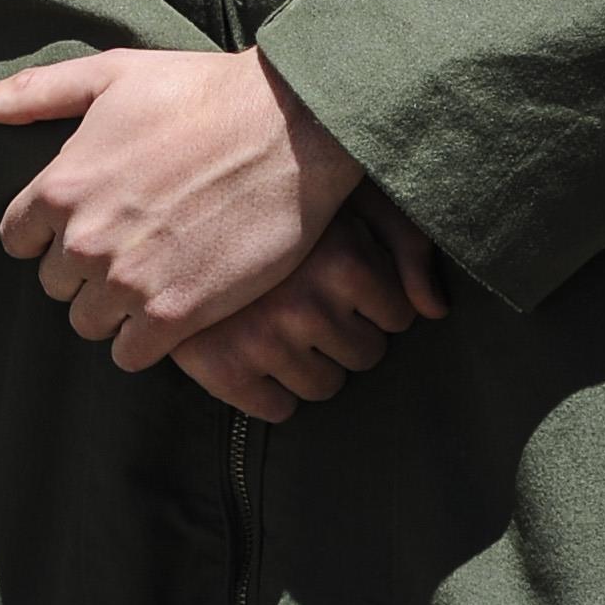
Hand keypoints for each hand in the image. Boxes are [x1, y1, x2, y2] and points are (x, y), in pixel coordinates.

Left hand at [0, 48, 366, 369]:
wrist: (290, 127)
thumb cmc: (198, 92)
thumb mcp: (108, 75)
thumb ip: (28, 96)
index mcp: (60, 185)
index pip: (17, 238)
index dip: (50, 228)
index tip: (90, 213)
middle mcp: (85, 240)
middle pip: (54, 283)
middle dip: (84, 266)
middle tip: (132, 238)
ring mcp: (129, 283)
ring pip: (88, 323)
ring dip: (113, 305)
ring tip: (153, 270)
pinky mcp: (177, 315)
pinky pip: (130, 355)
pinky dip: (145, 339)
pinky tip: (172, 303)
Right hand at [168, 194, 448, 419]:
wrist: (169, 201)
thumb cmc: (271, 193)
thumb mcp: (347, 195)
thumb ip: (405, 242)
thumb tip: (435, 310)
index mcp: (342, 258)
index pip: (397, 317)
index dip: (373, 300)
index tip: (341, 277)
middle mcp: (305, 303)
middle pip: (366, 356)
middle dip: (347, 333)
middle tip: (309, 300)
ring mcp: (261, 340)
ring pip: (326, 387)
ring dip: (313, 363)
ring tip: (282, 322)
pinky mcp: (222, 369)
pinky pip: (278, 410)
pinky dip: (273, 393)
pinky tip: (257, 352)